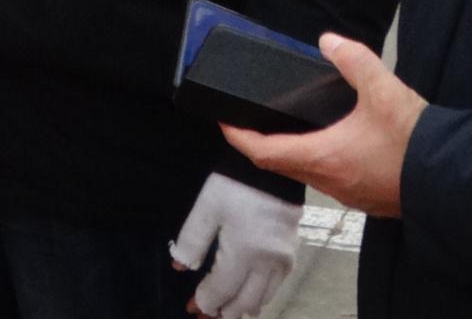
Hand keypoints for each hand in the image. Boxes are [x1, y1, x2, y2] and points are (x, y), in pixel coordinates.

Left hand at [172, 174, 300, 318]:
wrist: (273, 167)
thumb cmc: (235, 184)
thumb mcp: (207, 207)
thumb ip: (192, 239)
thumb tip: (180, 267)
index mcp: (244, 251)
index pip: (223, 289)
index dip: (206, 301)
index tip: (192, 306)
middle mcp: (267, 262)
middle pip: (245, 302)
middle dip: (223, 312)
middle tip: (205, 313)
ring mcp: (282, 260)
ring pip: (263, 299)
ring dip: (242, 307)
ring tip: (224, 309)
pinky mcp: (291, 255)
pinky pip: (276, 288)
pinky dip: (260, 296)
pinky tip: (249, 295)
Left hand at [220, 36, 425, 217]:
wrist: (455, 180)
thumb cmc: (416, 143)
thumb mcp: (383, 89)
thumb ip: (353, 60)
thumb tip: (329, 42)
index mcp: (323, 156)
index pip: (264, 152)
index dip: (238, 137)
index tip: (224, 123)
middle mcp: (330, 180)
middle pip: (279, 165)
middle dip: (260, 145)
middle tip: (249, 123)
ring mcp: (349, 193)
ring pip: (306, 173)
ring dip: (290, 153)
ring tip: (285, 129)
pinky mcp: (367, 197)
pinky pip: (330, 179)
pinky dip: (318, 160)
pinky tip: (331, 144)